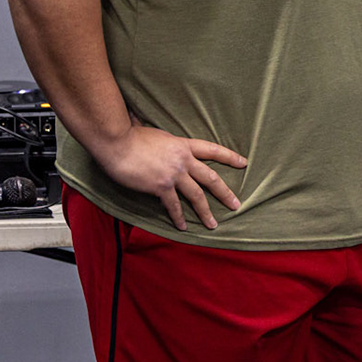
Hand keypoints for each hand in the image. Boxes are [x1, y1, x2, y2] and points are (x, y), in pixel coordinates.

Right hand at [95, 123, 246, 231]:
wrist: (117, 142)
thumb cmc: (131, 135)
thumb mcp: (156, 134)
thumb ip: (166, 143)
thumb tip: (165, 143)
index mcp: (183, 145)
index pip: (212, 150)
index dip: (229, 157)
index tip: (244, 162)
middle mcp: (183, 160)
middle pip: (210, 177)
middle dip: (225, 192)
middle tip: (236, 204)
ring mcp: (173, 174)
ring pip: (196, 195)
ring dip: (206, 212)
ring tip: (213, 224)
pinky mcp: (160, 186)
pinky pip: (173, 205)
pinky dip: (179, 217)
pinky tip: (183, 226)